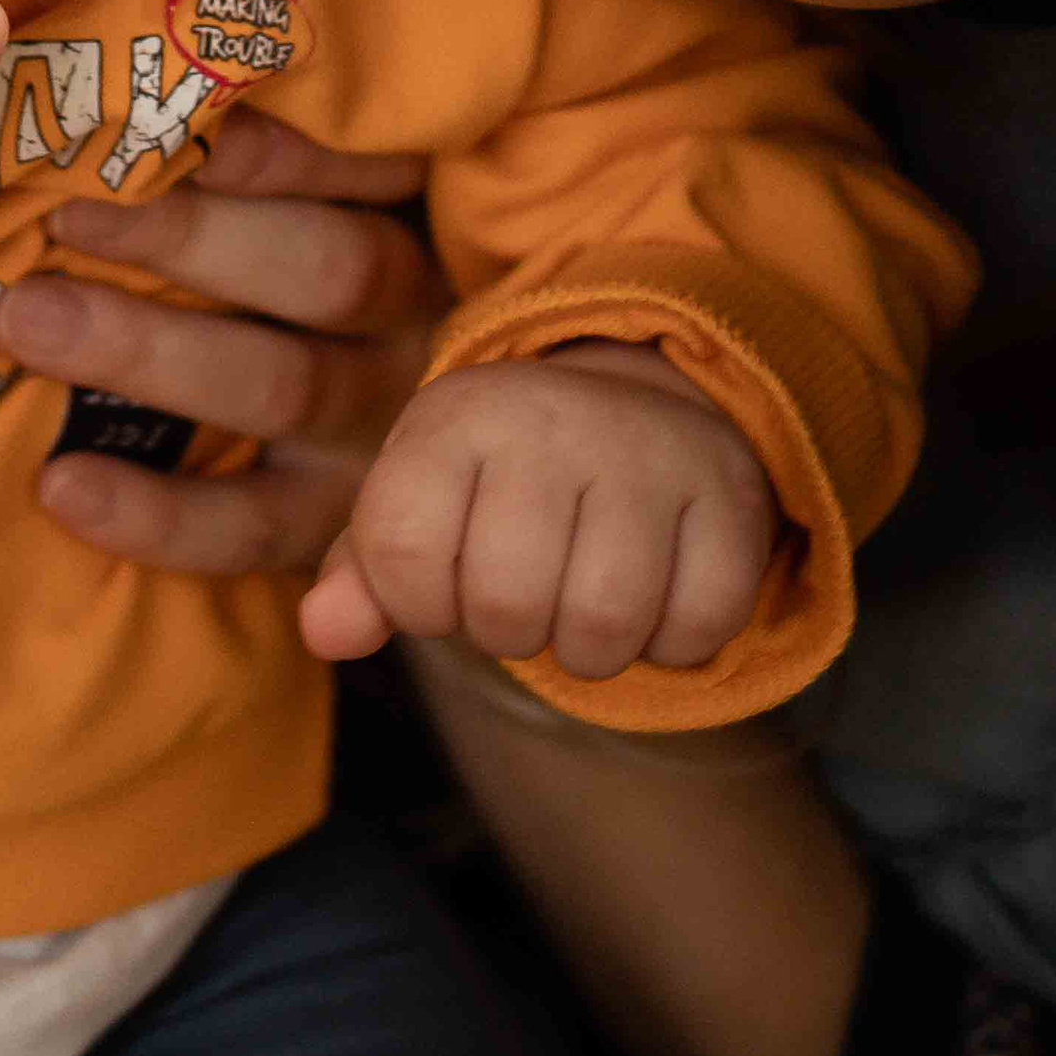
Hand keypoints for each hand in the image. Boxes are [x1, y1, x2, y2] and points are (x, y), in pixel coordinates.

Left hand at [0, 114, 446, 577]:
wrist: (439, 480)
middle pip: (329, 270)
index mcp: (416, 216)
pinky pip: (248, 528)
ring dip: (147, 352)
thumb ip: (257, 145)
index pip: (368, 167)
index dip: (269, 146)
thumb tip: (115, 64)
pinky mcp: (333, 529)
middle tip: (61, 210)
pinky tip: (59, 482)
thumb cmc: (295, 281)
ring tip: (24, 318)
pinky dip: (154, 515)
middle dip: (190, 237)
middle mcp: (413, 320)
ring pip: (281, 388)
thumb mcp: (319, 199)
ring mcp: (377, 432)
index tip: (148, 114)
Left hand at [301, 342, 776, 679]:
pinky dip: (671, 642)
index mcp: (457, 416)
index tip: (445, 576)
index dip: (420, 602)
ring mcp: (650, 452)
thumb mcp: (423, 501)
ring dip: (589, 648)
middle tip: (527, 587)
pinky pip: (696, 629)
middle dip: (509, 631)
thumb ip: (365, 571)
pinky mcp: (731, 495)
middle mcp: (553, 419)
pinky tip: (654, 591)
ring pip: (604, 629)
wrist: (638, 406)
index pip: (400, 557)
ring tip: (582, 596)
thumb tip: (325, 633)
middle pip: (507, 608)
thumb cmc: (504, 480)